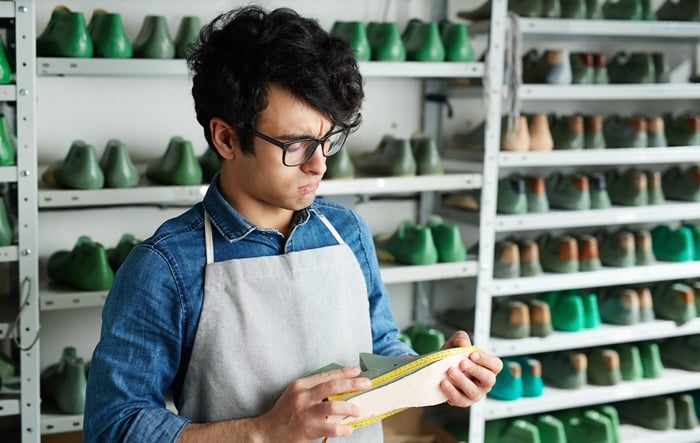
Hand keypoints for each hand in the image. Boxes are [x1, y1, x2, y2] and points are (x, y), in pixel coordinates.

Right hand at [256, 366, 370, 441]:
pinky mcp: (307, 429)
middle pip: (332, 386)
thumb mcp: (294, 395)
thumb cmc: (284, 414)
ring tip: (358, 410)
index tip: (358, 371)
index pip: (326, 375)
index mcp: (300, 385)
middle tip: (366, 383)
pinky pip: (331, 427)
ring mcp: (305, 413)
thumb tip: (339, 387)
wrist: (267, 433)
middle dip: (352, 384)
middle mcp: (303, 397)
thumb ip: (312, 389)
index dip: (344, 372)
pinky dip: (343, 428)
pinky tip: (349, 429)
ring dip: (350, 407)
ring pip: (333, 406)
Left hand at [439, 330, 502, 407]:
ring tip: (450, 371)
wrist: (437, 369)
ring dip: (462, 381)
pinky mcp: (462, 401)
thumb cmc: (452, 356)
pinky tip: (444, 382)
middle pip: (489, 379)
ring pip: (473, 391)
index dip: (486, 360)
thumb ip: (461, 338)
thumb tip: (464, 344)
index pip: (496, 365)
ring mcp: (475, 394)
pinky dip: (451, 391)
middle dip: (476, 370)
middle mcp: (484, 383)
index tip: (472, 354)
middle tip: (462, 363)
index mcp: (488, 368)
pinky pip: (459, 399)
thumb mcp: (455, 343)